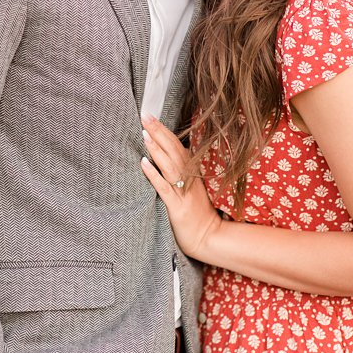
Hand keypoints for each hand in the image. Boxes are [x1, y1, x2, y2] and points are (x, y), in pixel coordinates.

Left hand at [140, 116, 223, 261]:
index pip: (178, 146)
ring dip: (156, 148)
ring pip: (169, 165)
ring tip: (144, 133)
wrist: (209, 237)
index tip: (152, 115)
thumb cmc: (198, 212)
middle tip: (145, 115)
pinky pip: (164, 188)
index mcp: (192, 172)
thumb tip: (167, 153)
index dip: (165, 130)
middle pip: (173, 150)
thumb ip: (183, 171)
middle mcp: (189, 179)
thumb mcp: (193, 187)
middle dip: (159, 132)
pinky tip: (143, 163)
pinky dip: (154, 174)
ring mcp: (184, 192)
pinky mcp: (177, 207)